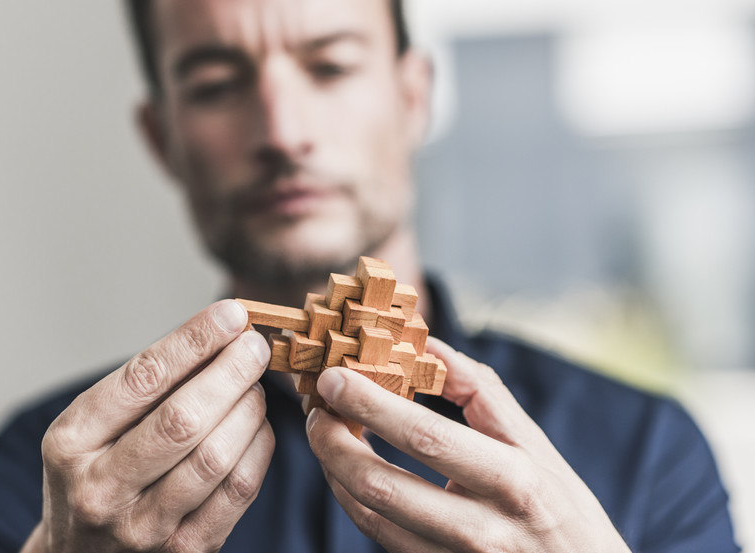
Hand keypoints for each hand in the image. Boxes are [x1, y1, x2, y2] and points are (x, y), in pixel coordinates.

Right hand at [22, 300, 274, 552]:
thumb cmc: (93, 474)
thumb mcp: (90, 428)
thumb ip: (143, 386)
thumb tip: (217, 332)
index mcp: (71, 443)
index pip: (143, 378)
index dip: (194, 340)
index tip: (230, 314)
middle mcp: (101, 488)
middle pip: (183, 419)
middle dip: (230, 372)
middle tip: (255, 346)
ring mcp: (142, 527)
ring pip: (215, 456)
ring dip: (248, 409)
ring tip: (255, 385)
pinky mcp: (184, 550)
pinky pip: (237, 491)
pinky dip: (258, 449)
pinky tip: (257, 426)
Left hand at [305, 337, 631, 552]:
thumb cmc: (563, 511)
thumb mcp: (538, 446)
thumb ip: (483, 393)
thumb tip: (429, 345)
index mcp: (512, 479)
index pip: (426, 436)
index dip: (371, 405)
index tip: (334, 377)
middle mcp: (483, 528)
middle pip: (382, 485)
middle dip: (333, 442)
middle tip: (315, 409)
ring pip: (371, 517)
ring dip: (335, 470)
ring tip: (325, 433)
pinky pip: (379, 539)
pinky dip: (352, 500)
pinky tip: (345, 471)